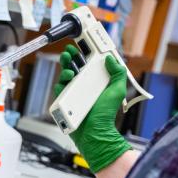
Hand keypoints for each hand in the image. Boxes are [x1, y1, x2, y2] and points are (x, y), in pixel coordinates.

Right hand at [54, 45, 131, 172]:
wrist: (95, 132)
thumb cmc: (106, 115)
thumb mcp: (117, 90)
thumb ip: (117, 73)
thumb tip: (110, 59)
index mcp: (95, 83)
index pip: (88, 65)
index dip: (84, 54)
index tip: (82, 46)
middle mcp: (83, 87)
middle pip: (74, 68)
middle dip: (70, 58)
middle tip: (69, 51)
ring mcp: (73, 94)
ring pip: (65, 77)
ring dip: (65, 68)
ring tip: (68, 68)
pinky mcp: (64, 102)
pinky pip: (59, 89)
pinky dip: (60, 83)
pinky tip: (65, 79)